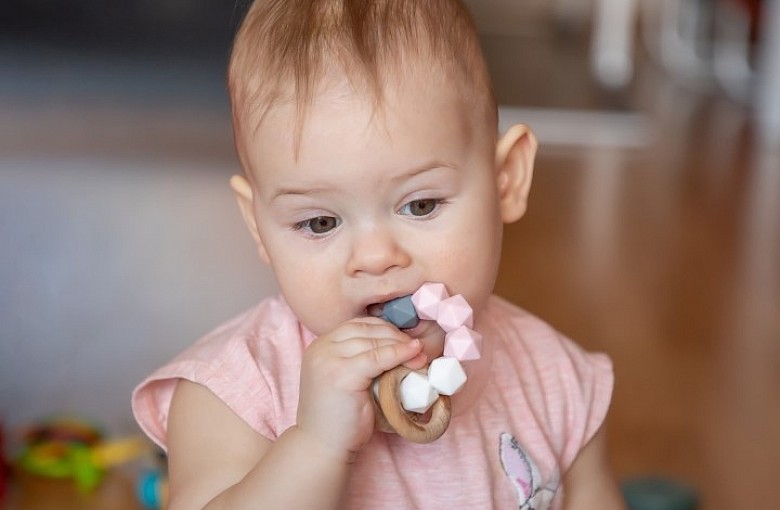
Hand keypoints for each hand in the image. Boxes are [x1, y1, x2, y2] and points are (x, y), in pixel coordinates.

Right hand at [296, 317, 426, 455]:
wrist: (322, 447)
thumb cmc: (339, 418)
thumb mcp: (348, 380)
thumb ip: (362, 361)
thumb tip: (400, 346)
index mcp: (320, 346)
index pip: (357, 325)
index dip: (384, 329)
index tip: (405, 340)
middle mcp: (321, 348)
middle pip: (365, 329)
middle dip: (395, 335)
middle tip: (417, 347)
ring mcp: (328, 360)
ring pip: (373, 342)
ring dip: (400, 345)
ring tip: (420, 354)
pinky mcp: (340, 373)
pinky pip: (377, 357)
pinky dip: (398, 354)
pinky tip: (414, 355)